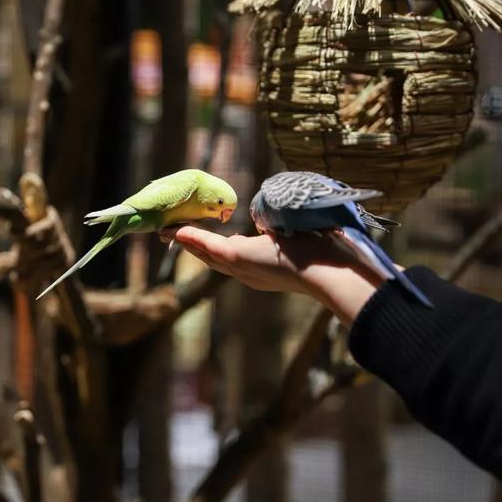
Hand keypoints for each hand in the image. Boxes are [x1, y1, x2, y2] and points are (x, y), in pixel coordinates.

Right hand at [174, 226, 384, 326]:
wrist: (331, 271)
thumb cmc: (325, 254)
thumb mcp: (300, 240)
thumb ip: (284, 233)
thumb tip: (275, 227)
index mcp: (262, 271)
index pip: (232, 258)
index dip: (213, 249)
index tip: (200, 238)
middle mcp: (249, 274)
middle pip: (213, 259)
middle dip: (194, 247)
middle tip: (175, 235)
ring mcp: (243, 268)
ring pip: (208, 254)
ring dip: (188, 242)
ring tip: (171, 232)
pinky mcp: (240, 259)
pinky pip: (210, 246)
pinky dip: (192, 239)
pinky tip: (177, 232)